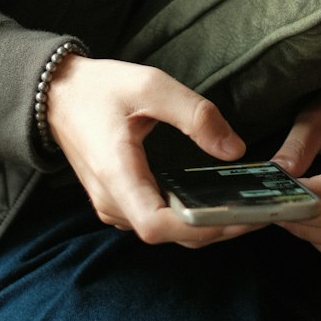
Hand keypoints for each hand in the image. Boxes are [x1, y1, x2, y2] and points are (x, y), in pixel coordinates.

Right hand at [47, 55, 250, 246]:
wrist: (58, 95)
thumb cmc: (101, 88)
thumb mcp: (151, 86)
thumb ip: (194, 114)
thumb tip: (234, 150)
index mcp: (116, 173)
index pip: (156, 225)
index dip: (199, 227)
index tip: (239, 215)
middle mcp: (112, 200)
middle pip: (169, 234)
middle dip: (216, 228)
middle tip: (262, 210)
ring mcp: (113, 205)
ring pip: (165, 232)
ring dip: (205, 225)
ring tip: (247, 206)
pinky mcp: (119, 201)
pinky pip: (157, 220)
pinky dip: (188, 216)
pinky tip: (215, 200)